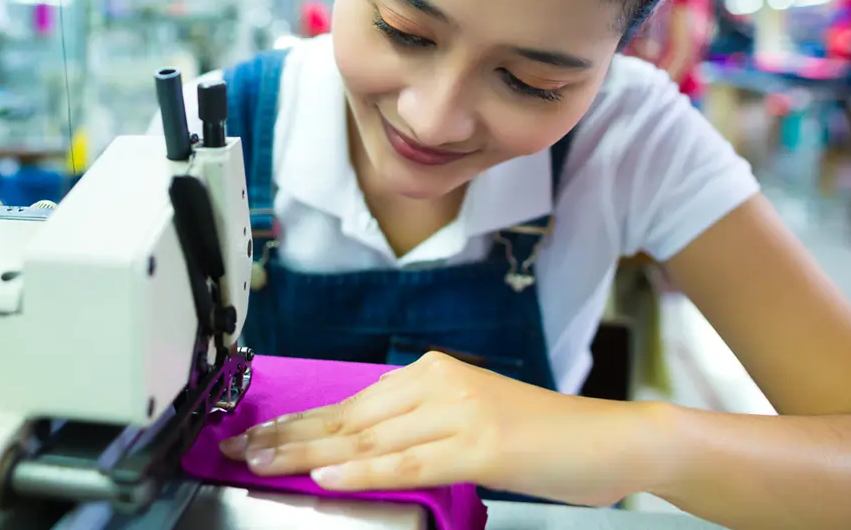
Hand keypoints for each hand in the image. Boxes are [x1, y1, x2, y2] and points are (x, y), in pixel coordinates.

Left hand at [219, 351, 674, 505]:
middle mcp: (439, 383)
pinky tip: (329, 476)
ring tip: (264, 464)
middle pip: (348, 416)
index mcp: (433, 374)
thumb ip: (418, 430)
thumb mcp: (467, 425)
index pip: (351, 402)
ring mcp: (459, 411)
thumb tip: (362, 450)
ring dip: (309, 454)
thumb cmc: (541, 438)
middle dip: (289, 436)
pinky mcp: (480, 444)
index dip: (300, 422)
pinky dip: (364, 471)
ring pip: (368, 437)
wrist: (610, 439)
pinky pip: (409, 460)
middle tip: (240, 450)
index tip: (259, 435)